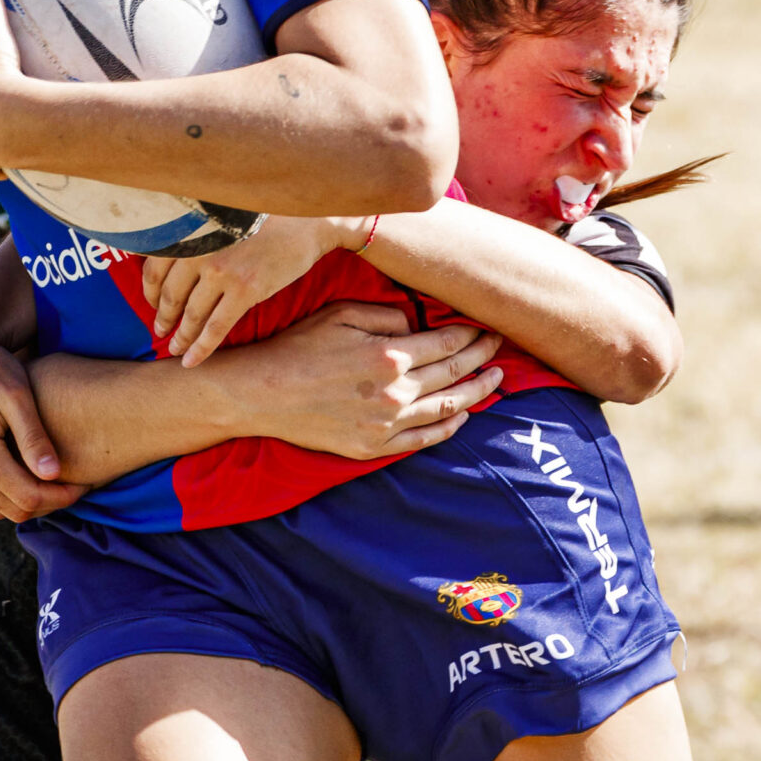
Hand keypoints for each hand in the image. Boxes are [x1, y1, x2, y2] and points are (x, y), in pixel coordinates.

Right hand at [0, 306, 81, 521]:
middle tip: (68, 485)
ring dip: (18, 501)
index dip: (60, 498)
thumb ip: (33, 437)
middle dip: (44, 502)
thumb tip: (52, 474)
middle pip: (10, 510)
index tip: (82, 486)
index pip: (27, 498)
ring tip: (43, 480)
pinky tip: (14, 475)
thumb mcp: (17, 395)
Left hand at [145, 215, 356, 364]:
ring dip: (180, 336)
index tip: (150, 304)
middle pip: (169, 295)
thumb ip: (192, 238)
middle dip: (163, 318)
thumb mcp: (217, 220)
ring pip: (191, 315)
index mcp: (189, 232)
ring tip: (175, 348)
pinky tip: (191, 361)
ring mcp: (222, 271)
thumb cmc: (262, 219)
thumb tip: (166, 266)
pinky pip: (216, 327)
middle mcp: (200, 251)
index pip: (153, 269)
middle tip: (159, 330)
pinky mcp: (246, 290)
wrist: (304, 223)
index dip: (149, 293)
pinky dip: (201, 348)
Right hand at [243, 301, 504, 458]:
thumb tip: (417, 326)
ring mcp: (385, 424)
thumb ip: (387, 316)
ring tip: (496, 380)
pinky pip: (423, 440)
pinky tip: (463, 416)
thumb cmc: (299, 347)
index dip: (472, 336)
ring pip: (447, 408)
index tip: (486, 329)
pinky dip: (449, 427)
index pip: (447, 345)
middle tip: (499, 348)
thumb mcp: (342, 313)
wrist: (262, 394)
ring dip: (476, 393)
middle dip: (482, 359)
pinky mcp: (373, 447)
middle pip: (454, 374)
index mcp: (389, 355)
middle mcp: (394, 392)